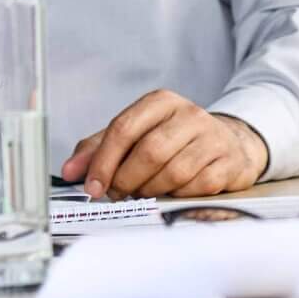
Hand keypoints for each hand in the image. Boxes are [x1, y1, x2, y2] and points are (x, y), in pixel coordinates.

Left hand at [61, 91, 270, 198]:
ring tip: (147, 191)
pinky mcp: (229, 161)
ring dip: (152, 191)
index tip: (92, 187)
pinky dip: (179, 195)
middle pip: (149, 152)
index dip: (103, 161)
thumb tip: (70, 171)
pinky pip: (197, 186)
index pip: (124, 128)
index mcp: (161, 102)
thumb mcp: (135, 136)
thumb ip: (98, 150)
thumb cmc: (173, 141)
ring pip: (173, 172)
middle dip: (127, 180)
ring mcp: (213, 137)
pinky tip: (175, 191)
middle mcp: (190, 114)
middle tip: (119, 193)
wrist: (227, 143)